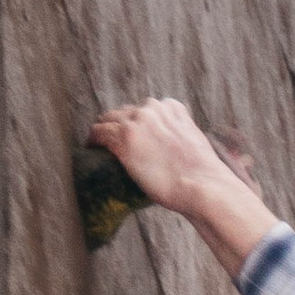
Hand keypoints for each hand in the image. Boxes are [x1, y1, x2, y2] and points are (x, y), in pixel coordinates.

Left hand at [86, 99, 276, 275]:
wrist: (203, 186)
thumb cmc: (204, 177)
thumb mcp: (197, 146)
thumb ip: (185, 140)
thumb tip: (182, 157)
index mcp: (173, 108)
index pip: (147, 109)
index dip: (138, 123)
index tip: (134, 135)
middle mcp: (154, 109)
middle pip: (125, 112)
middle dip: (118, 125)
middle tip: (112, 143)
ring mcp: (138, 122)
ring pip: (107, 120)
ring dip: (102, 132)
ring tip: (97, 146)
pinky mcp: (124, 139)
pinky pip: (98, 134)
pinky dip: (92, 141)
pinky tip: (90, 149)